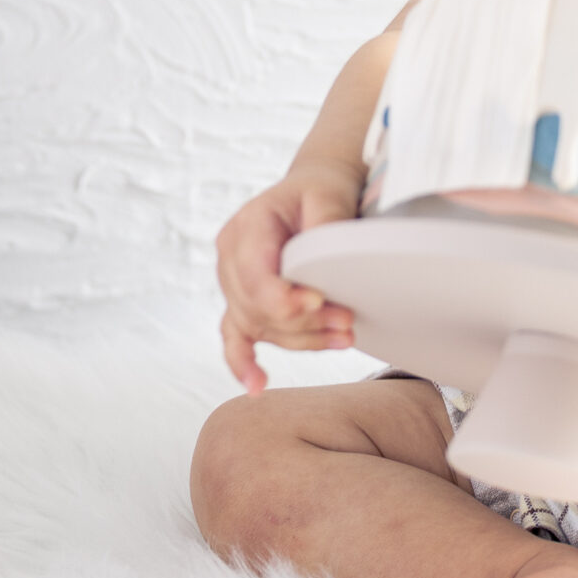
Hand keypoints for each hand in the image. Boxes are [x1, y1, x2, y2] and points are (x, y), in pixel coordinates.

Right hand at [215, 159, 363, 393]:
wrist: (311, 193)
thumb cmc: (319, 192)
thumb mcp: (327, 194)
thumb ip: (325, 222)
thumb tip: (329, 254)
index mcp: (246, 227)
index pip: (254, 274)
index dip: (283, 296)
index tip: (319, 300)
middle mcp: (230, 258)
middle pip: (257, 307)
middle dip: (304, 320)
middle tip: (347, 320)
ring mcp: (233, 284)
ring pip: (259, 327)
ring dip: (301, 339)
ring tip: (343, 336)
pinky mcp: (243, 304)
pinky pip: (234, 338)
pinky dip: (242, 363)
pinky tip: (257, 386)